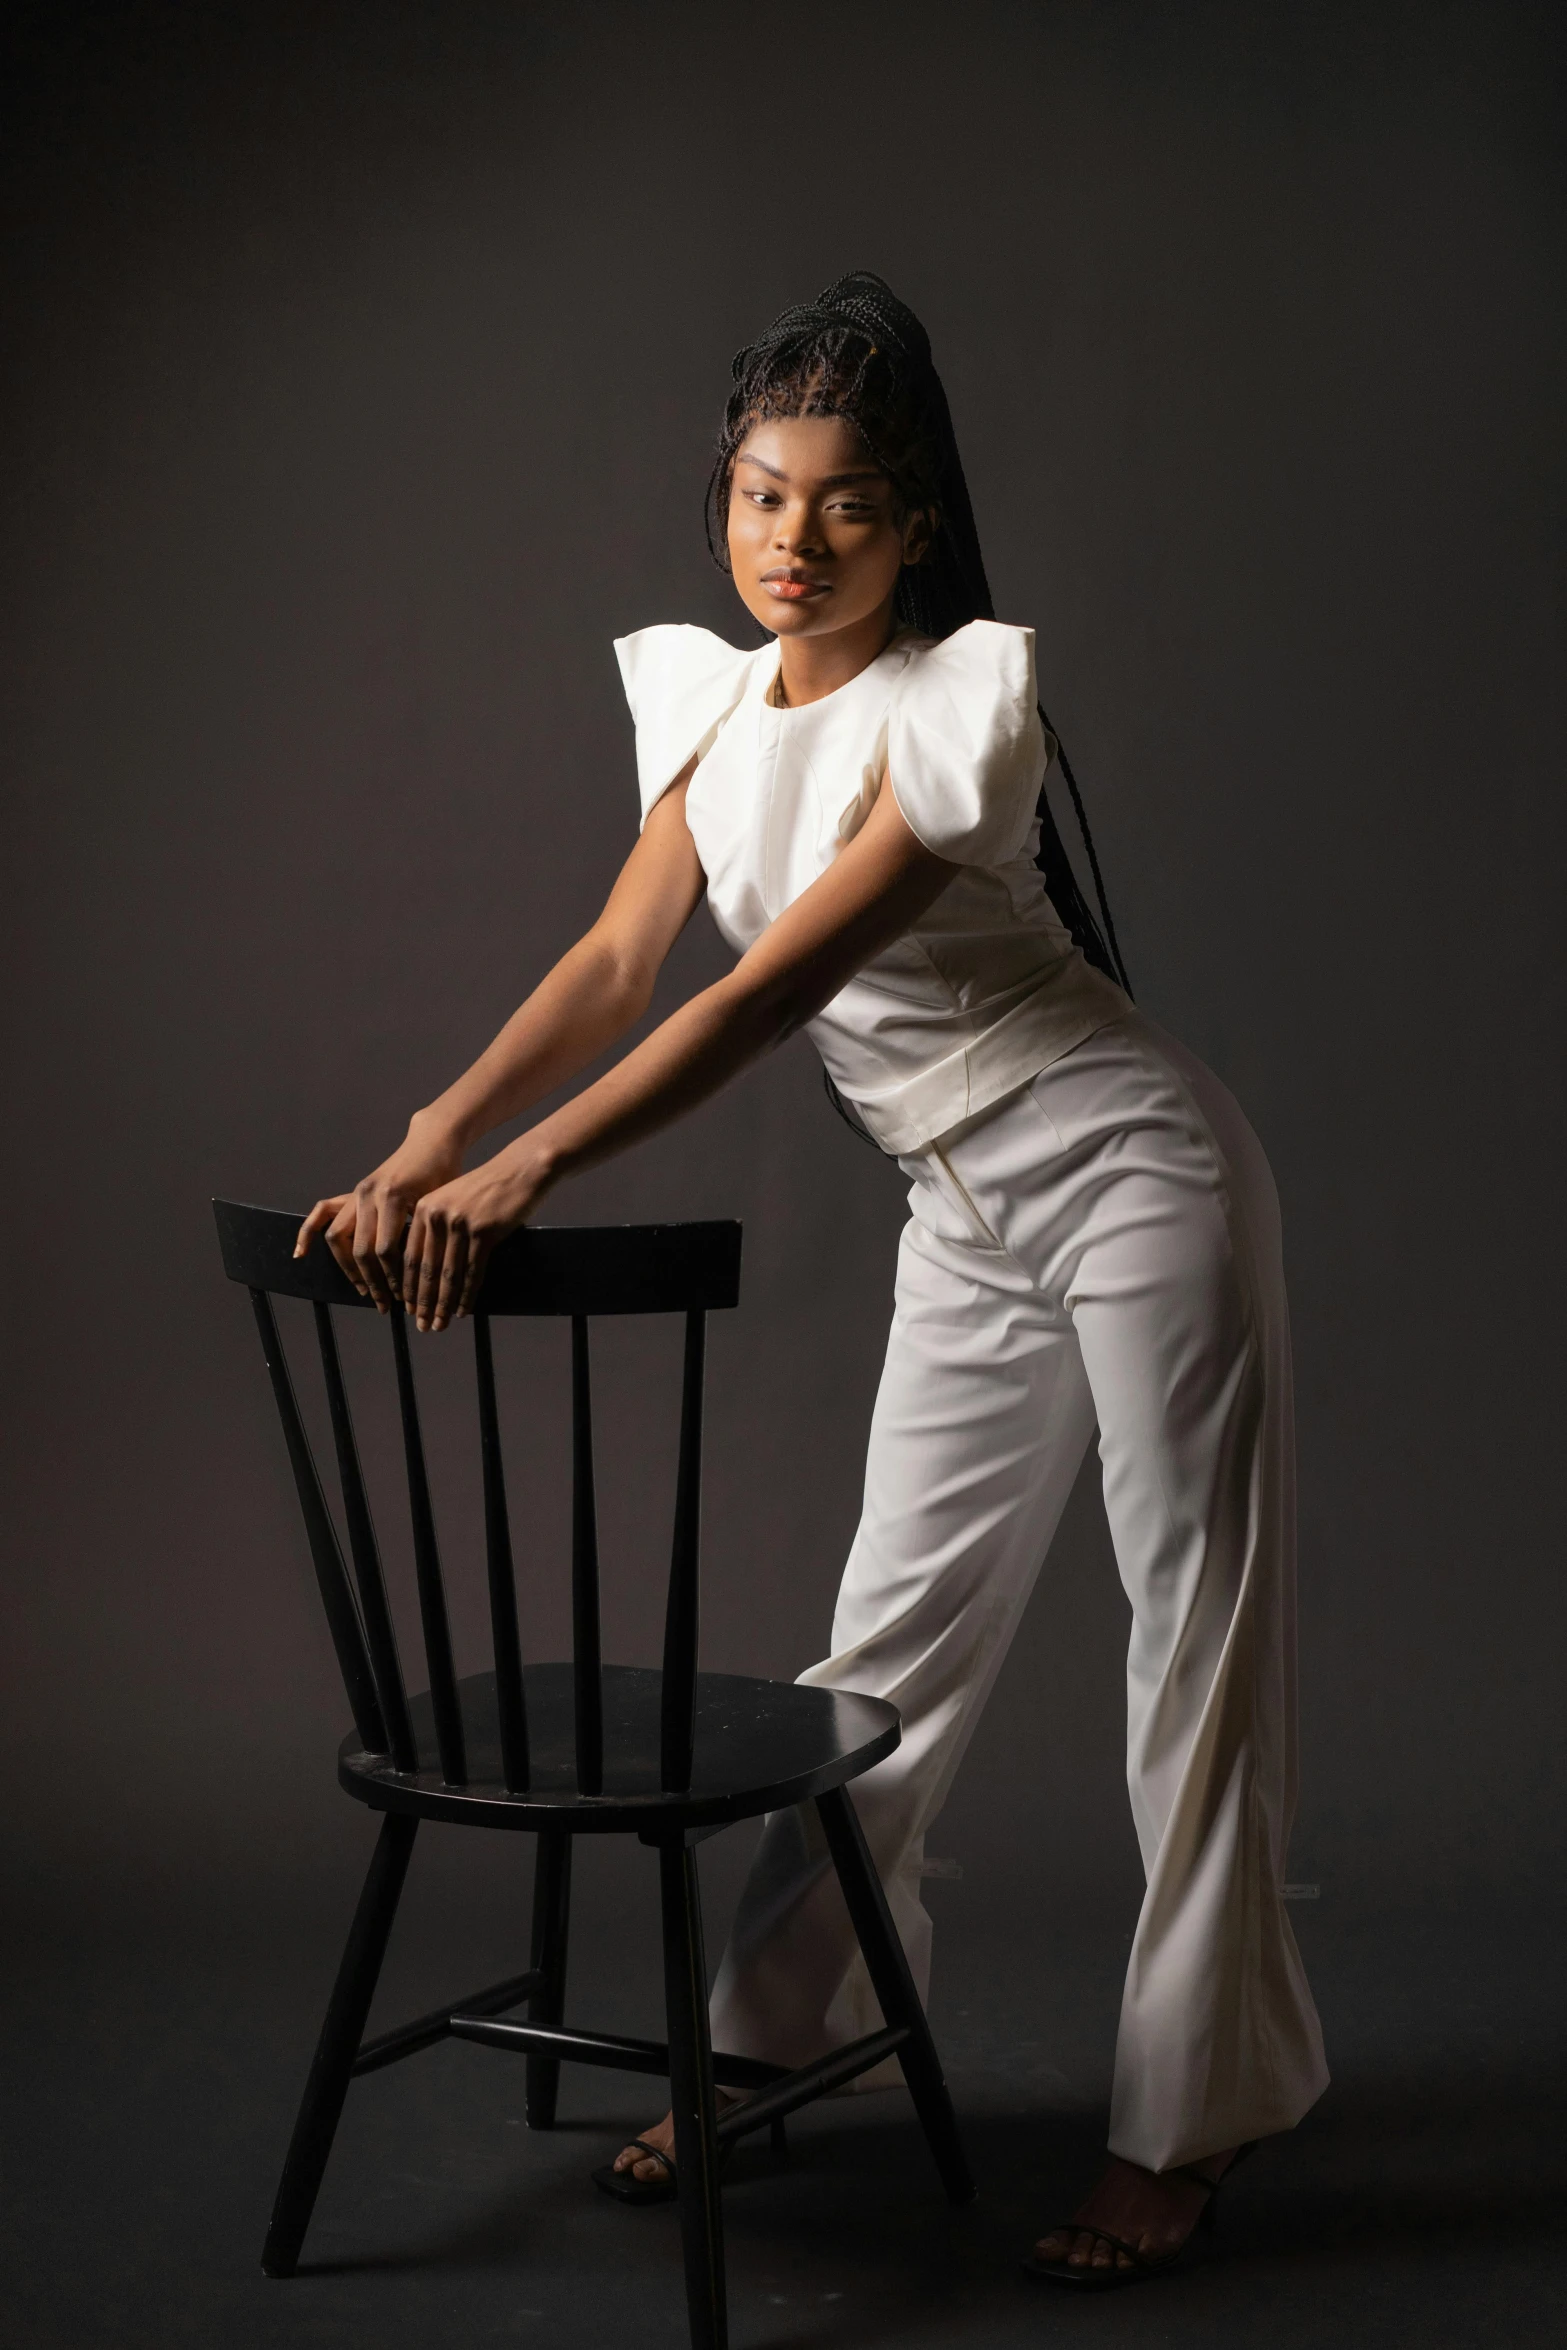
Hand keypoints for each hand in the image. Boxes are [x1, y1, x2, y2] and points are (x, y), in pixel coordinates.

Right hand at [294, 1113, 463, 1310]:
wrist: (432, 1142)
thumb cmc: (445, 1173)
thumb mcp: (441, 1203)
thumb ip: (426, 1233)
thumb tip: (423, 1278)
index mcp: (393, 1197)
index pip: (384, 1250)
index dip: (392, 1278)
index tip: (402, 1298)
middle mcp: (368, 1195)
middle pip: (361, 1248)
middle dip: (373, 1281)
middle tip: (384, 1303)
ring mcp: (356, 1193)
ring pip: (339, 1237)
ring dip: (349, 1268)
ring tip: (363, 1289)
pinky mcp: (351, 1193)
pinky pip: (322, 1214)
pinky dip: (308, 1234)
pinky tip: (301, 1254)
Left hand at [399, 1139, 554, 1331]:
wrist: (520, 1170)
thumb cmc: (487, 1189)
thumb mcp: (453, 1201)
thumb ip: (435, 1227)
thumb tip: (425, 1268)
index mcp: (425, 1209)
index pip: (411, 1256)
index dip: (409, 1287)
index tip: (409, 1308)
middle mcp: (437, 1215)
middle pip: (427, 1269)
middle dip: (423, 1302)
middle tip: (422, 1325)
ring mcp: (461, 1223)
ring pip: (449, 1275)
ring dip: (443, 1305)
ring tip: (440, 1324)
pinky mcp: (484, 1231)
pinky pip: (472, 1272)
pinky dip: (467, 1295)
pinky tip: (463, 1311)